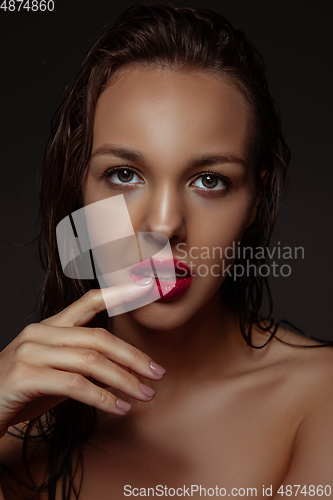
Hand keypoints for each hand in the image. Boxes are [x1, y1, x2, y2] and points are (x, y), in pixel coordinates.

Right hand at [0, 277, 164, 437]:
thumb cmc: (21, 391)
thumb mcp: (55, 371)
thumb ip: (81, 364)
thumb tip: (121, 369)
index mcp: (50, 327)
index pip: (88, 301)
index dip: (118, 293)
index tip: (146, 287)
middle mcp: (40, 333)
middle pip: (98, 338)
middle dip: (133, 357)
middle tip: (157, 373)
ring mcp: (31, 352)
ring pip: (91, 361)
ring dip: (124, 380)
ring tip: (145, 395)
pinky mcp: (25, 376)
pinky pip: (74, 385)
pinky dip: (102, 398)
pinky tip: (119, 408)